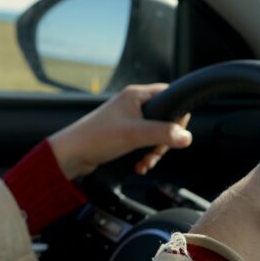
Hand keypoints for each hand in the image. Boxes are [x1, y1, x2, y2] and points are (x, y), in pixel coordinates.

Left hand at [47, 84, 192, 179]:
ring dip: (154, 151)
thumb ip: (164, 134)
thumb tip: (187, 137)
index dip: (177, 114)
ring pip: (155, 134)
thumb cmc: (97, 137)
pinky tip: (139, 165)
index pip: (169, 94)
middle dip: (164, 140)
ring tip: (145, 162)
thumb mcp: (135, 135)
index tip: (176, 132)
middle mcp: (132, 104)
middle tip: (157, 151)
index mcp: (136, 95)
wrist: (72, 154)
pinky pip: (144, 143)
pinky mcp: (123, 134)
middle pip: (165, 118)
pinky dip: (145, 155)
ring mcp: (128, 119)